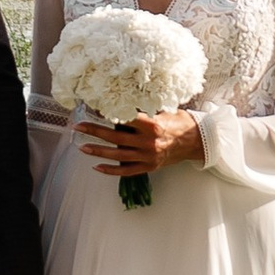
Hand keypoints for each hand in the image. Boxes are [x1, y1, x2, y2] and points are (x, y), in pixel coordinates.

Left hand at [78, 111, 204, 179]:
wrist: (196, 141)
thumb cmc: (180, 122)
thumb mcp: (163, 110)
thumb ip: (144, 111)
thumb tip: (123, 103)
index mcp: (151, 125)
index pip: (123, 119)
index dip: (107, 114)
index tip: (93, 109)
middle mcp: (148, 142)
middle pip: (115, 137)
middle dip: (94, 131)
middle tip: (78, 127)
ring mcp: (147, 156)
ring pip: (117, 155)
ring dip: (98, 151)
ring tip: (82, 147)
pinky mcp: (149, 167)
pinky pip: (126, 171)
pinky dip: (111, 170)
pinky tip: (97, 166)